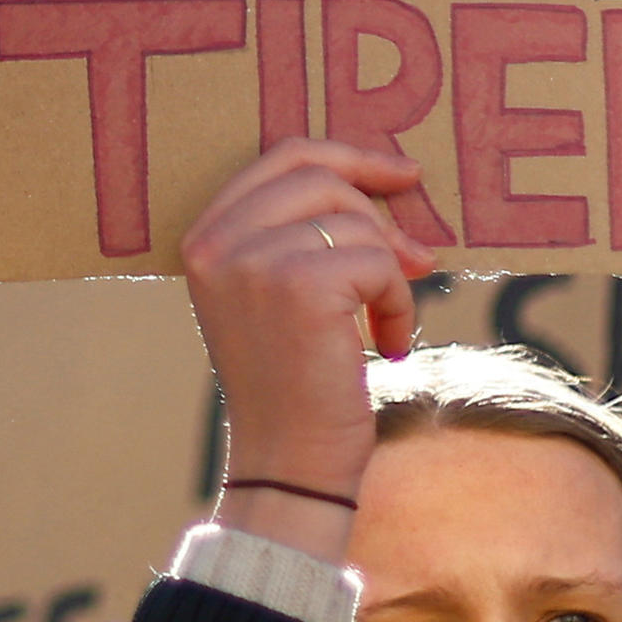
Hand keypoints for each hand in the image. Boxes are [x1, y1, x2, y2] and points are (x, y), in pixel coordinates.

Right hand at [180, 136, 440, 553]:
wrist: (288, 464)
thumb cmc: (296, 386)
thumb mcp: (283, 296)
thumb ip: (305, 234)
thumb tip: (392, 181)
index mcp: (202, 240)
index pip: (283, 158)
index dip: (350, 157)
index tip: (403, 175)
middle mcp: (215, 244)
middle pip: (322, 179)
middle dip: (379, 218)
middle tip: (418, 262)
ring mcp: (252, 262)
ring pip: (356, 223)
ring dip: (391, 273)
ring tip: (384, 323)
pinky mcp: (299, 286)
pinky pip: (378, 262)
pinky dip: (397, 302)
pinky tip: (386, 345)